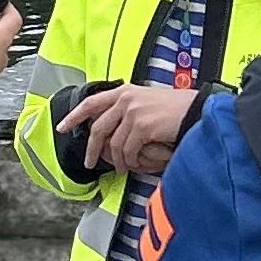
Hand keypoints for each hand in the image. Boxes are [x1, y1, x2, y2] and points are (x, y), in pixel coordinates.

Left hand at [63, 81, 197, 180]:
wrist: (197, 111)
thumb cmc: (176, 110)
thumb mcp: (148, 102)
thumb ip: (128, 109)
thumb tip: (112, 126)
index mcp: (125, 91)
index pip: (91, 102)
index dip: (74, 116)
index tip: (62, 127)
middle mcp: (126, 98)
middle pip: (98, 128)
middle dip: (92, 149)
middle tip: (89, 163)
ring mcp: (133, 111)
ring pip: (114, 144)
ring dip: (117, 160)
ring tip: (123, 168)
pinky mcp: (142, 125)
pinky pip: (128, 150)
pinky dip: (130, 161)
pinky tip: (134, 165)